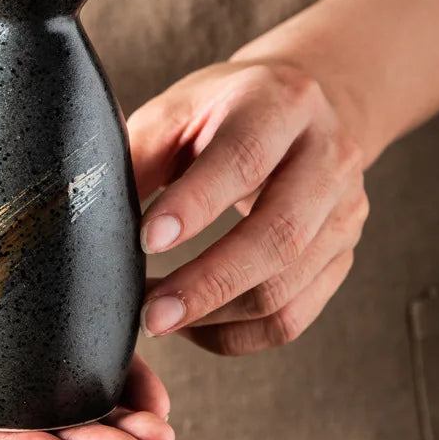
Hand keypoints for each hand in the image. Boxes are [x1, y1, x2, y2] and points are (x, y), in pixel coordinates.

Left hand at [128, 61, 368, 355]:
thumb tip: (93, 216)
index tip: (146, 241)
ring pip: (286, 288)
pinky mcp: (342, 255)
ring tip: (159, 319)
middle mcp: (327, 157)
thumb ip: (141, 153)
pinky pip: (293, 317)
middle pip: (278, 235)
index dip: (195, 205)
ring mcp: (345, 212)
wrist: (302, 110)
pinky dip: (237, 335)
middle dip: (207, 283)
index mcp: (281, 104)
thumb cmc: (225, 111)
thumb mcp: (180, 110)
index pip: (243, 159)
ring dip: (215, 317)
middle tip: (149, 314)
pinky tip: (194, 326)